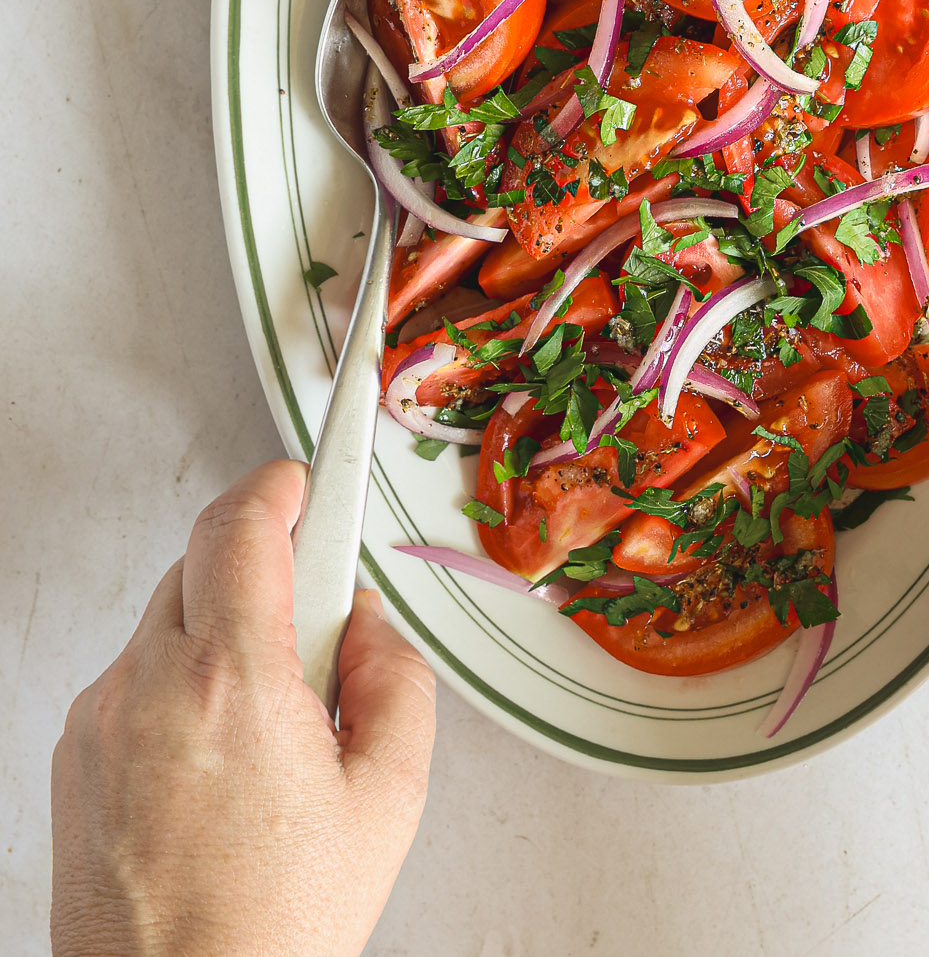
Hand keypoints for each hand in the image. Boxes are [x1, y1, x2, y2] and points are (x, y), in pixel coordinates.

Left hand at [51, 461, 435, 956]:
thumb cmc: (268, 932)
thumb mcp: (387, 799)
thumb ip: (393, 679)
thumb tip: (365, 626)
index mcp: (232, 680)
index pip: (242, 522)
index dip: (283, 484)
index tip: (309, 476)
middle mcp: (150, 685)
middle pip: (202, 561)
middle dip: (265, 570)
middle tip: (312, 635)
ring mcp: (101, 720)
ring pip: (168, 621)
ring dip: (222, 635)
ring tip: (268, 730)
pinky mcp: (75, 756)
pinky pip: (136, 679)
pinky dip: (181, 688)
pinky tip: (219, 766)